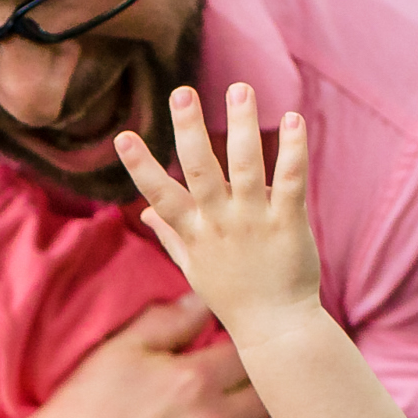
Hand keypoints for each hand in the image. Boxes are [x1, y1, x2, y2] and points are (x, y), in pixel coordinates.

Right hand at [9, 294, 298, 417]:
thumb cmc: (83, 411)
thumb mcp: (119, 350)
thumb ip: (168, 320)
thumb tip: (206, 297)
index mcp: (196, 379)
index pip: (253, 351)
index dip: (264, 340)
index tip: (270, 334)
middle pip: (276, 394)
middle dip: (287, 378)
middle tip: (299, 368)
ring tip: (305, 406)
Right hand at [115, 86, 321, 351]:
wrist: (276, 328)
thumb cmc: (234, 297)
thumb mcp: (194, 268)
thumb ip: (171, 236)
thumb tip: (146, 213)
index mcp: (194, 233)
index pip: (160, 196)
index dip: (141, 167)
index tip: (122, 136)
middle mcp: (220, 225)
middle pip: (201, 172)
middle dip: (189, 131)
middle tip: (182, 92)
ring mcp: (254, 223)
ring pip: (246, 169)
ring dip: (242, 127)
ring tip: (239, 89)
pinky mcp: (288, 225)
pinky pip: (290, 183)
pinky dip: (293, 151)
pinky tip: (294, 119)